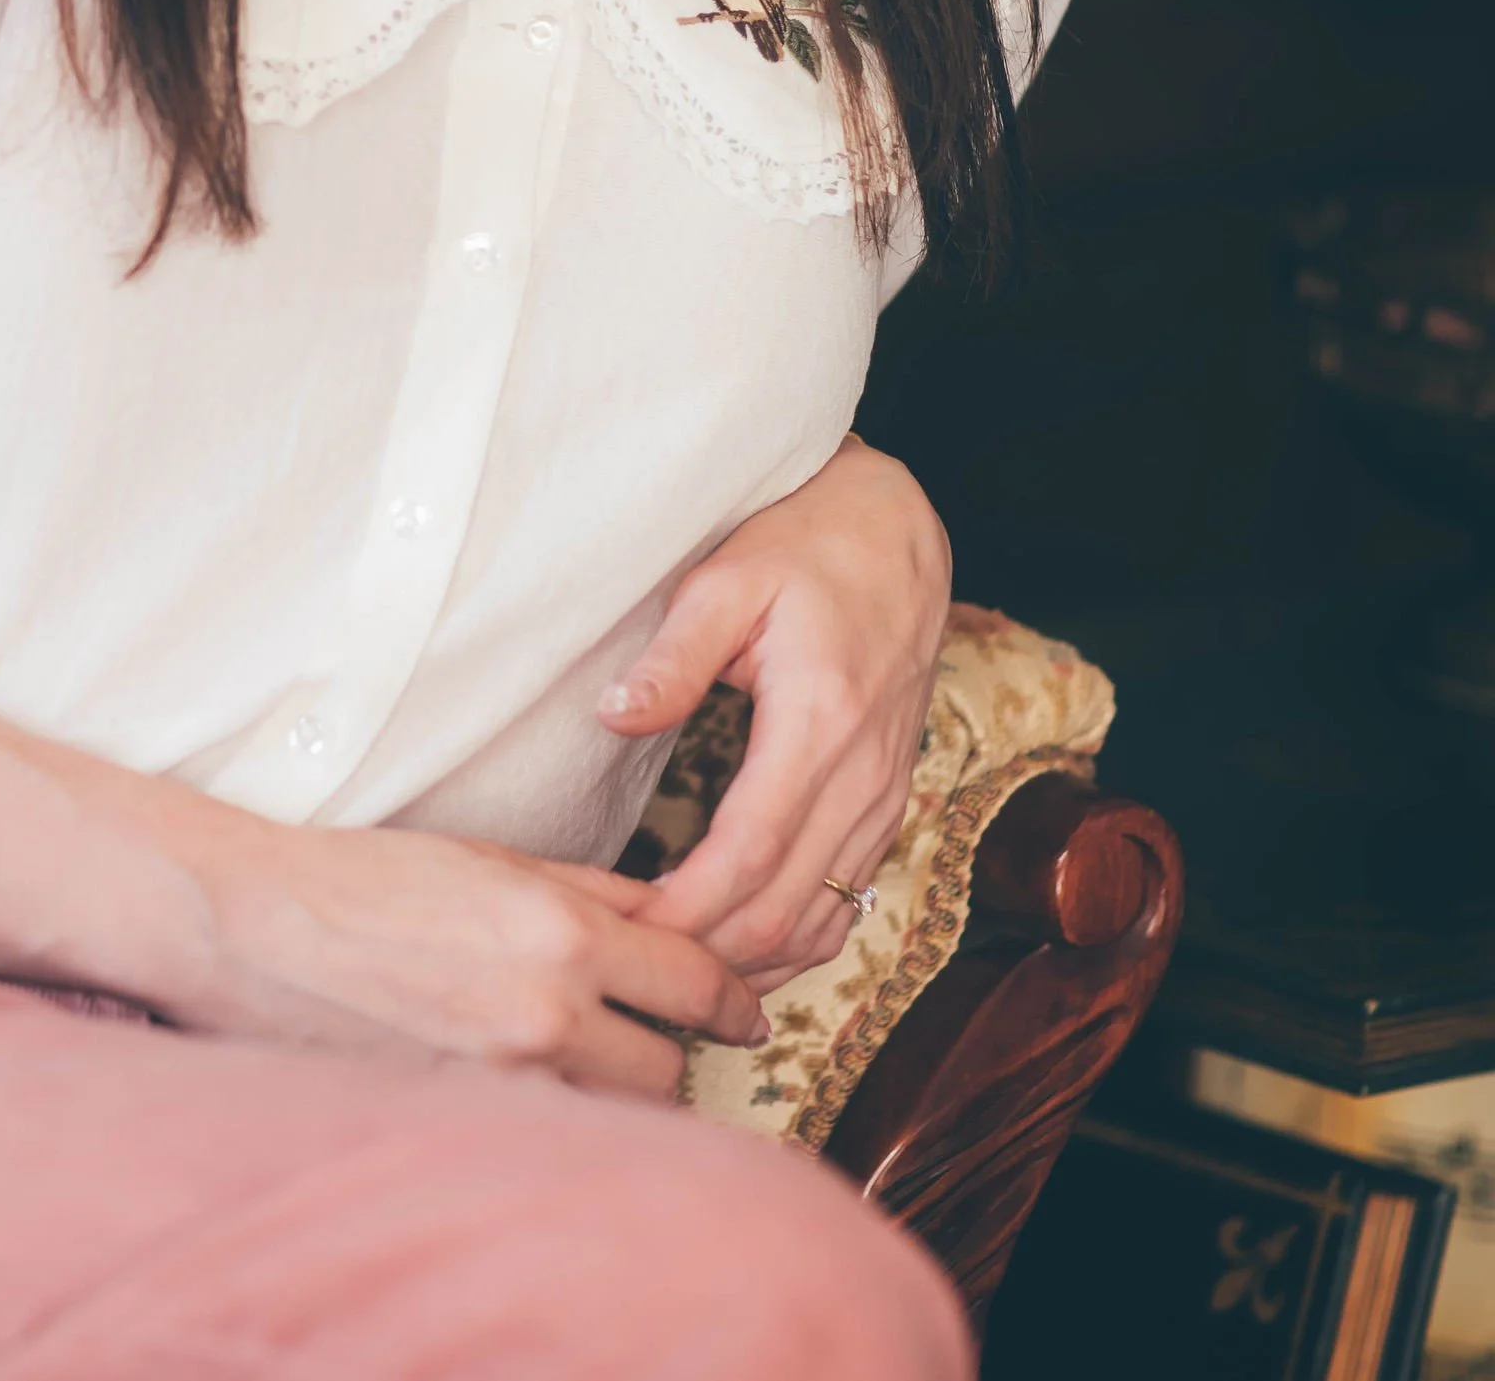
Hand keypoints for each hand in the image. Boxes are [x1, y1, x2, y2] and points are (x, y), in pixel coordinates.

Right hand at [176, 817, 768, 1099]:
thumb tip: (672, 917)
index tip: (746, 1010)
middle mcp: (547, 1006)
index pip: (695, 981)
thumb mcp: (493, 856)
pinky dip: (554, 1112)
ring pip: (613, 1111)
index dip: (733, 1000)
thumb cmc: (371, 879)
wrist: (261, 927)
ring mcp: (505, 1074)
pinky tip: (529, 1081)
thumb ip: (591, 891)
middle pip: (669, 1067)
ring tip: (583, 1057)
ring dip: (613, 1089)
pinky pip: (549, 1131)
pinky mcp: (463, 1117)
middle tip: (653, 1033)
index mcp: (560, 927)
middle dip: (668, 1050)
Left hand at [597, 437, 948, 991]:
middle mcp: (863, 773)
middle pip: (785, 910)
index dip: (688, 913)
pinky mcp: (887, 804)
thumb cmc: (802, 545)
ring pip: (820, 922)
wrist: (892, 533)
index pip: (750, 855)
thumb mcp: (726, 579)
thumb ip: (673, 657)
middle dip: (705, 956)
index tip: (623, 930)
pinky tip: (731, 950)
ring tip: (665, 974)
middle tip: (623, 964)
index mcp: (820, 719)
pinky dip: (789, 942)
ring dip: (747, 963)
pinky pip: (844, 901)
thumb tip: (614, 714)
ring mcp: (884, 796)